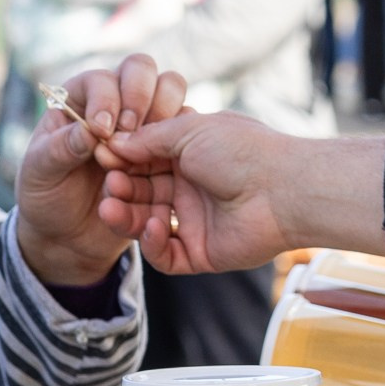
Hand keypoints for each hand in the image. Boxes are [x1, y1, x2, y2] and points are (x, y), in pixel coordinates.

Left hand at [12, 55, 190, 283]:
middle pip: (141, 68)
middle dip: (141, 94)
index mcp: (80, 99)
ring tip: (149, 147)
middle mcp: (115, 102)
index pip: (101, 80)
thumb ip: (58, 149)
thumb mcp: (39, 173)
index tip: (102, 131)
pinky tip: (162, 169)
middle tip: (131, 130)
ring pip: (171, 88)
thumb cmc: (47, 196)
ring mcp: (144, 122)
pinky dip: (178, 143)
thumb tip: (88, 132)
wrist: (69, 235)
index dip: (106, 99)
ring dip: (164, 112)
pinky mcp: (165, 147)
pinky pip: (184, 129)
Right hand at [100, 115, 384, 273]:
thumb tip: (113, 143)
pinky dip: (154, 243)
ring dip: (127, 217)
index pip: (143, 160)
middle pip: (141, 193)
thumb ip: (148, 139)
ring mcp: (195, 221)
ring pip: (147, 224)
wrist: (283, 189)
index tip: (101, 155)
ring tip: (112, 208)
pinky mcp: (201, 253)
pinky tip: (155, 226)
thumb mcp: (188, 131)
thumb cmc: (241, 151)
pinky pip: (166, 254)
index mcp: (189, 155)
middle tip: (107, 185)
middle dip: (120, 189)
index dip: (121, 159)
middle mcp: (191, 188)